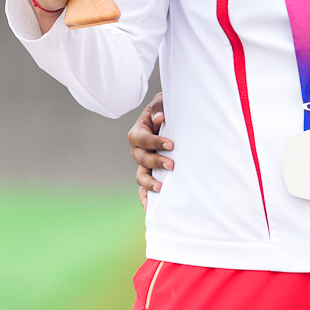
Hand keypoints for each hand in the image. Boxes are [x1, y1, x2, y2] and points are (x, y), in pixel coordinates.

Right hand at [130, 92, 171, 206]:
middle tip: (172, 164)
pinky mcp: (151, 173)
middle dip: (156, 162)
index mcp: (138, 133)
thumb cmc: (165, 110)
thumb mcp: (162, 102)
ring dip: (150, 182)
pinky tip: (150, 207)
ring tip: (162, 188)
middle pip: (141, 159)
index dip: (155, 142)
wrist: (171, 118)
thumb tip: (159, 118)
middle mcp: (138, 150)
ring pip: (141, 175)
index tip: (171, 144)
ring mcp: (144, 163)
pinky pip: (143, 188)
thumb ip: (158, 107)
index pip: (141, 139)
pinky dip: (145, 197)